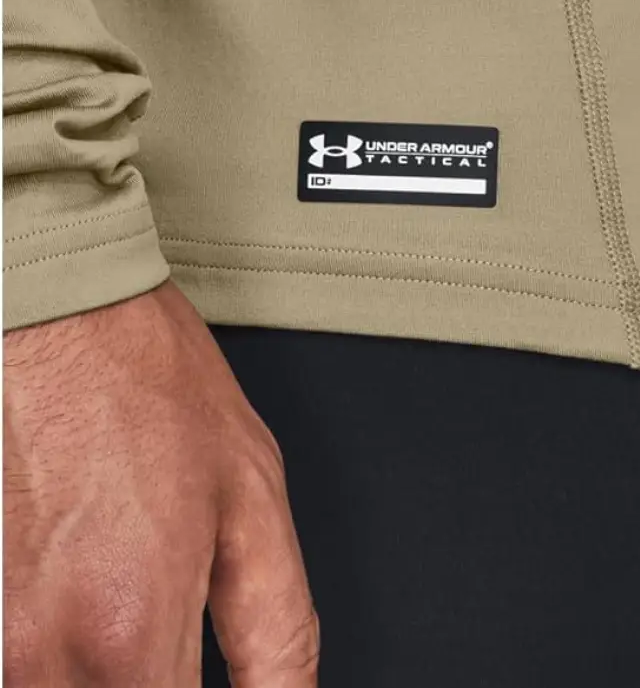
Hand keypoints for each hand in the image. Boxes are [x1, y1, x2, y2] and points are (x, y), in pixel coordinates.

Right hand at [3, 279, 318, 686]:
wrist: (64, 320)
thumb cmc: (151, 386)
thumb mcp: (252, 499)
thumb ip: (277, 634)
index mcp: (134, 635)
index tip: (215, 684)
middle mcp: (45, 654)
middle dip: (161, 685)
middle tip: (183, 637)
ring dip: (115, 674)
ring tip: (140, 591)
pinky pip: (30, 663)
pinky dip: (72, 658)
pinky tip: (101, 594)